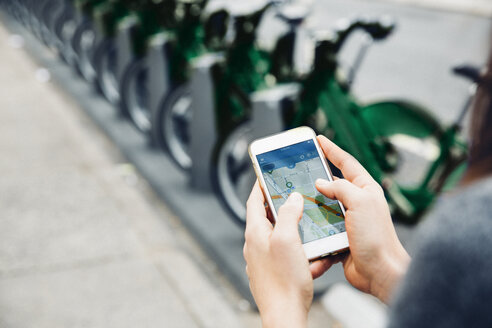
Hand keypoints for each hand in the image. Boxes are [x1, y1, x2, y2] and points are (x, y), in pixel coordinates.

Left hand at [244, 183, 338, 327]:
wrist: (285, 317)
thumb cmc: (284, 281)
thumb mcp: (288, 240)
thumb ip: (288, 215)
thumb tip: (291, 199)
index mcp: (255, 234)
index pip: (253, 201)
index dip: (259, 186)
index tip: (266, 175)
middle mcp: (256, 246)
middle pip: (267, 218)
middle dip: (283, 208)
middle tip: (296, 199)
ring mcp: (264, 260)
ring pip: (280, 237)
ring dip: (295, 232)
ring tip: (310, 230)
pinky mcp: (273, 273)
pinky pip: (287, 256)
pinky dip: (300, 253)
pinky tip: (314, 259)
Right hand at [314, 135, 409, 302]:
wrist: (379, 272)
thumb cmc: (376, 237)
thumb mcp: (360, 202)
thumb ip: (340, 188)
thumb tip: (321, 183)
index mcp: (366, 189)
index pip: (346, 163)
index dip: (331, 150)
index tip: (318, 140)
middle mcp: (358, 202)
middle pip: (334, 182)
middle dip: (318, 173)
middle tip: (301, 165)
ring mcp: (349, 219)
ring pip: (325, 203)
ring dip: (312, 200)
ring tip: (296, 194)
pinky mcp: (340, 235)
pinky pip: (322, 223)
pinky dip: (313, 221)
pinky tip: (302, 219)